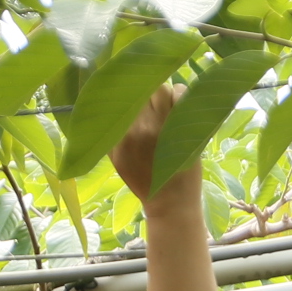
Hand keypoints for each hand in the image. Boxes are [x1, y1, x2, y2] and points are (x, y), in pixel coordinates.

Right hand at [110, 84, 187, 202]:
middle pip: (138, 88)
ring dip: (161, 92)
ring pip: (160, 88)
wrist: (171, 203)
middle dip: (141, 90)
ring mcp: (166, 125)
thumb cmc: (141, 179)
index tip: (126, 90)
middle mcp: (142, 127)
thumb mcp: (115, 157)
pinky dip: (180, 93)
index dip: (123, 89)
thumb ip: (107, 130)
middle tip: (146, 100)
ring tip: (161, 104)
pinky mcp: (186, 126)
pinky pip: (181, 93)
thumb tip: (105, 99)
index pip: (117, 96)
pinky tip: (177, 103)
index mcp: (122, 135)